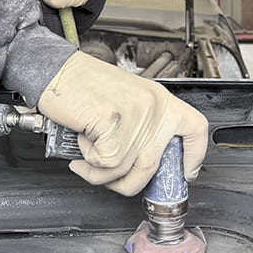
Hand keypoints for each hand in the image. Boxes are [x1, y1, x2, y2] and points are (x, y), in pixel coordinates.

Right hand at [37, 51, 209, 195]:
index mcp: (159, 99)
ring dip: (99, 171)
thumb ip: (141, 127)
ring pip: (124, 169)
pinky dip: (87, 159)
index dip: (194, 156)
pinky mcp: (114, 124)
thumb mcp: (126, 101)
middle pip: (153, 165)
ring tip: (86, 152)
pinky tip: (82, 139)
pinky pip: (104, 162)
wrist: (57, 70)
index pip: (195, 129)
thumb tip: (146, 164)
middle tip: (110, 178)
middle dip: (127, 182)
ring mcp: (135, 115)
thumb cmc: (84, 85)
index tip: (185, 172)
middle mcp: (153, 106)